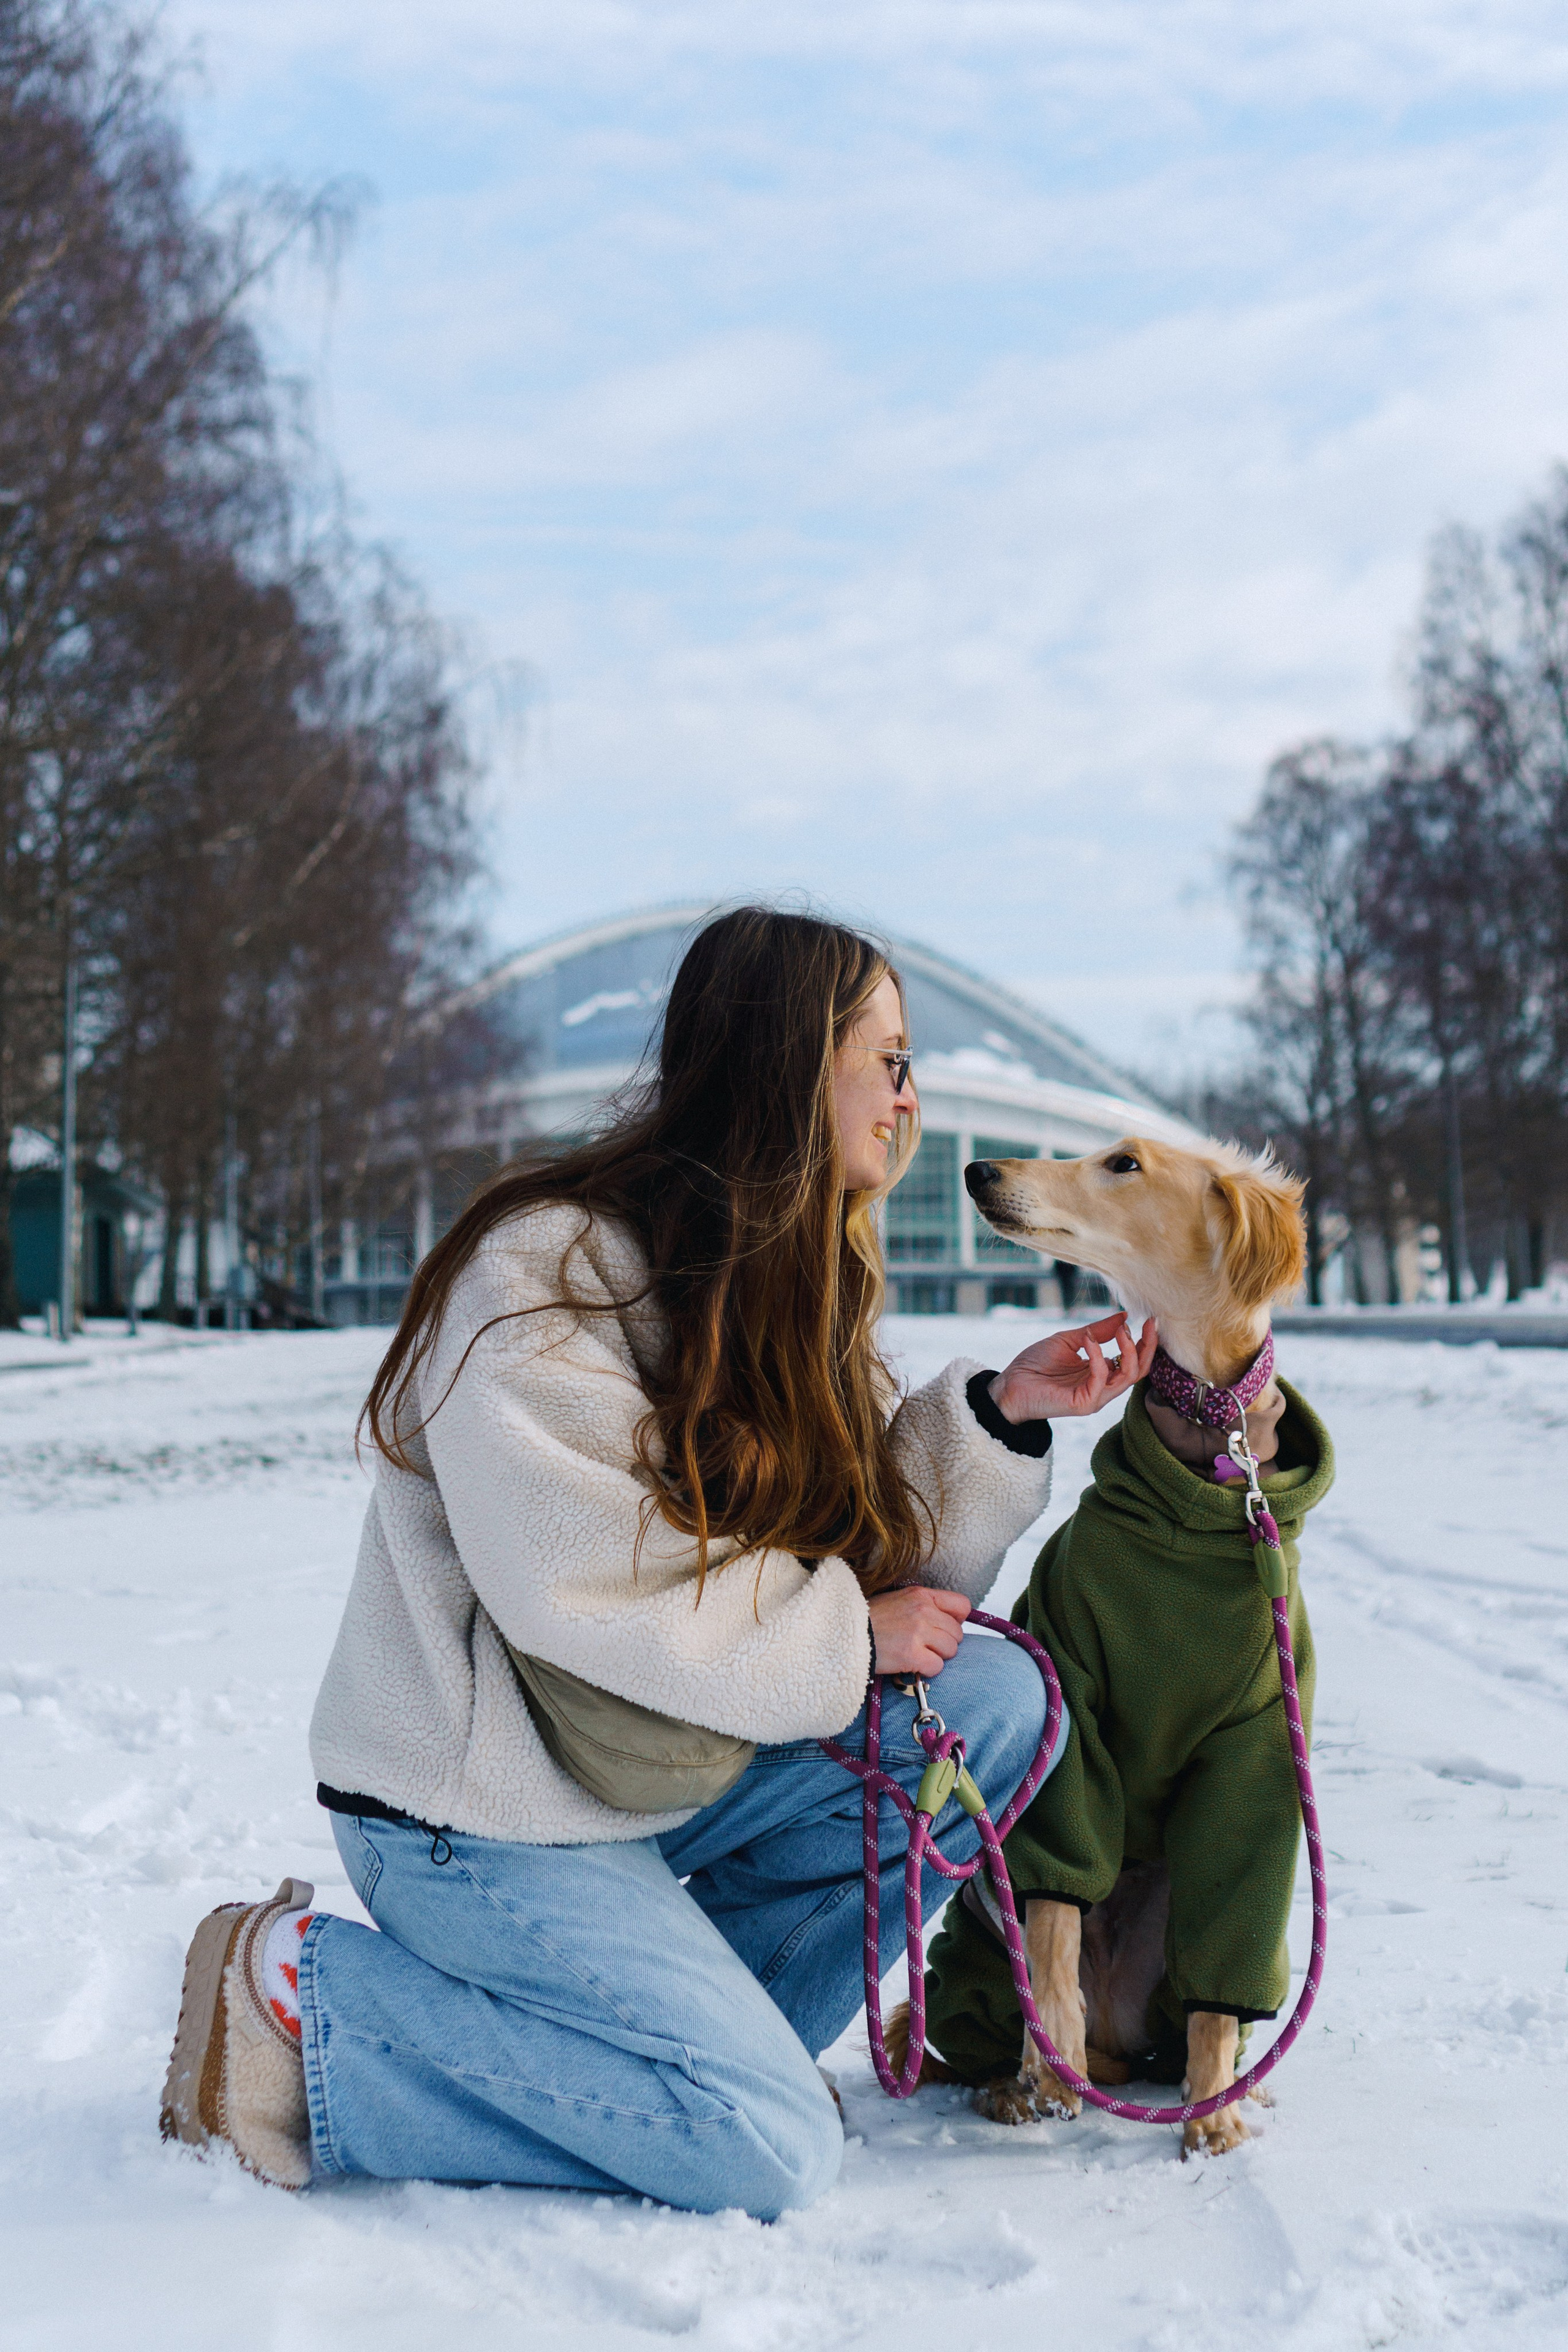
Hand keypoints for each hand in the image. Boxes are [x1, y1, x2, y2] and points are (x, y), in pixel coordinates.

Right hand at [867, 1585, 970, 1676]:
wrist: (843, 1633)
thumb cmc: (868, 1619)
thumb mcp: (897, 1600)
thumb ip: (923, 1606)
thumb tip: (945, 1620)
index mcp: (921, 1595)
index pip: (962, 1605)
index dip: (957, 1620)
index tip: (945, 1628)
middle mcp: (923, 1611)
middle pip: (957, 1633)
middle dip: (945, 1643)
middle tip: (926, 1646)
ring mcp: (918, 1632)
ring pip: (950, 1650)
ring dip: (936, 1657)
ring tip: (917, 1655)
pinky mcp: (912, 1654)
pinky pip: (937, 1667)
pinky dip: (927, 1671)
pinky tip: (912, 1665)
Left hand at [989, 1312, 1157, 1422]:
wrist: (1009, 1384)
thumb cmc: (1035, 1364)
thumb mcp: (1070, 1340)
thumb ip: (1096, 1331)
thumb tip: (1124, 1316)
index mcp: (1102, 1373)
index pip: (1133, 1360)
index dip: (1145, 1342)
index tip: (1150, 1319)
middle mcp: (1103, 1387)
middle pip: (1138, 1370)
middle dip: (1148, 1346)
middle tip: (1150, 1323)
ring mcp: (1096, 1397)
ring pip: (1127, 1376)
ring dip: (1128, 1350)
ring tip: (1120, 1330)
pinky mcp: (1084, 1403)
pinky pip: (1101, 1379)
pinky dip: (1098, 1357)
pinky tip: (1089, 1340)